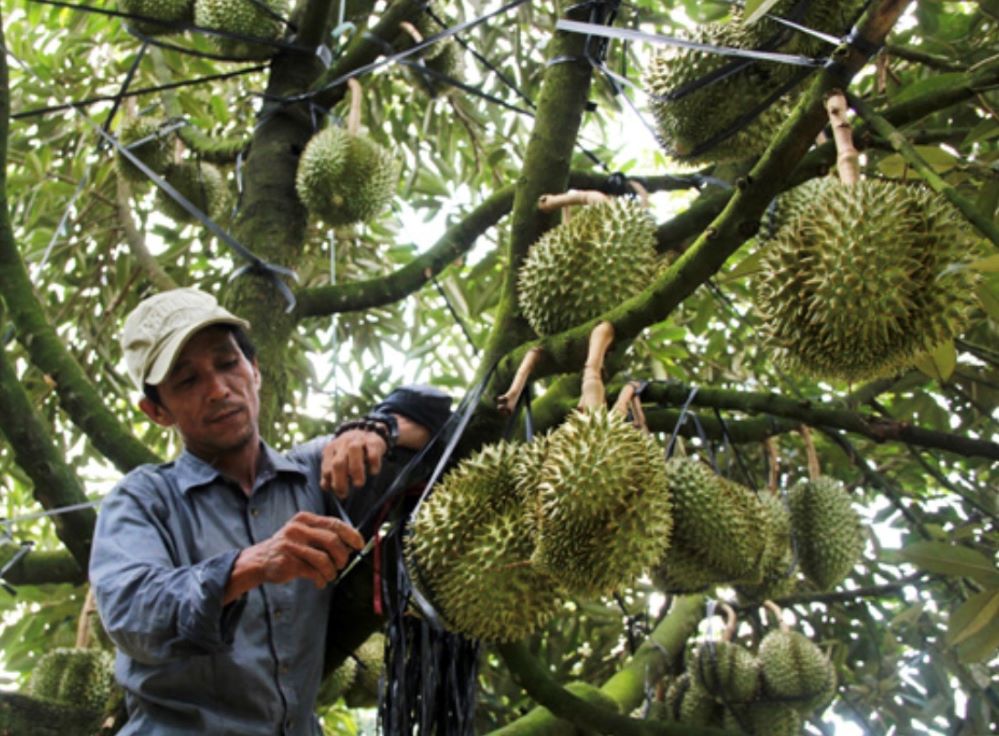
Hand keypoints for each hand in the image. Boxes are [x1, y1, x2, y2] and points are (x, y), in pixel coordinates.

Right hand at [225, 512, 363, 602]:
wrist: (260, 560)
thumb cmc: (289, 548)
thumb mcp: (304, 533)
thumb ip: (324, 535)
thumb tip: (351, 544)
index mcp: (305, 519)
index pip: (334, 523)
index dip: (351, 535)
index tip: (359, 544)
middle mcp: (298, 529)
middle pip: (332, 540)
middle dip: (342, 555)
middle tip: (342, 564)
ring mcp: (291, 545)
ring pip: (324, 559)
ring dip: (332, 571)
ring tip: (330, 575)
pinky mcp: (288, 562)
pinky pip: (313, 572)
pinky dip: (321, 579)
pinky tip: (319, 581)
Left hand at [320, 428, 388, 498]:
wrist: (366, 431)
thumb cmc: (348, 452)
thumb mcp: (336, 459)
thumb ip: (330, 472)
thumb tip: (325, 487)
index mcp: (331, 449)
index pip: (327, 468)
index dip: (331, 483)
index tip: (339, 493)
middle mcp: (343, 443)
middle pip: (338, 462)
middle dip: (340, 481)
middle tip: (345, 494)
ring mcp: (358, 440)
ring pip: (354, 452)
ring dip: (355, 470)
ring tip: (358, 484)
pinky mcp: (373, 441)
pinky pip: (372, 452)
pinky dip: (373, 463)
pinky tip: (373, 472)